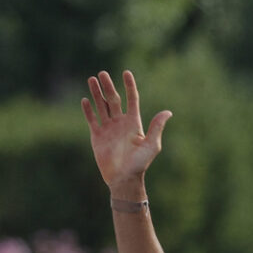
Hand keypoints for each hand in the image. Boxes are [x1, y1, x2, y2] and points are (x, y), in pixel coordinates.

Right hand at [82, 70, 170, 193]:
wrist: (124, 180)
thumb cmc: (140, 164)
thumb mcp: (151, 145)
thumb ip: (157, 128)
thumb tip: (168, 112)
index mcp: (134, 123)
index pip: (132, 99)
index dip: (129, 86)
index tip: (126, 73)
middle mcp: (120, 123)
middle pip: (113, 99)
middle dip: (108, 86)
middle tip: (101, 73)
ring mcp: (108, 129)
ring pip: (101, 106)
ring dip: (96, 93)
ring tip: (91, 79)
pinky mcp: (97, 137)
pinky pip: (92, 120)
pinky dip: (88, 110)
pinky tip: (85, 100)